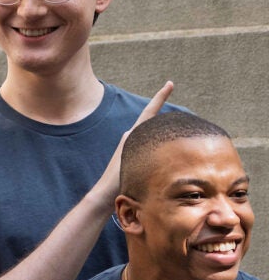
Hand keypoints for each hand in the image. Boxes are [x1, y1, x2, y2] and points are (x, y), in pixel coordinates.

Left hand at [93, 81, 174, 207]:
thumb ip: (138, 145)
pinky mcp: (129, 155)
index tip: (170, 83)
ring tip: (172, 141)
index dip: (160, 97)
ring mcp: (129, 146)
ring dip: (160, 135)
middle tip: (176, 116)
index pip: (149, 112)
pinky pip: (146, 145)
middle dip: (164, 119)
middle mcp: (130, 137)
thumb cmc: (116, 182)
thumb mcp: (130, 160)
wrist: (103, 196)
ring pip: (150, 135)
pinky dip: (154, 146)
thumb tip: (145, 134)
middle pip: (151, 122)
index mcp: (132, 135)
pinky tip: (160, 155)